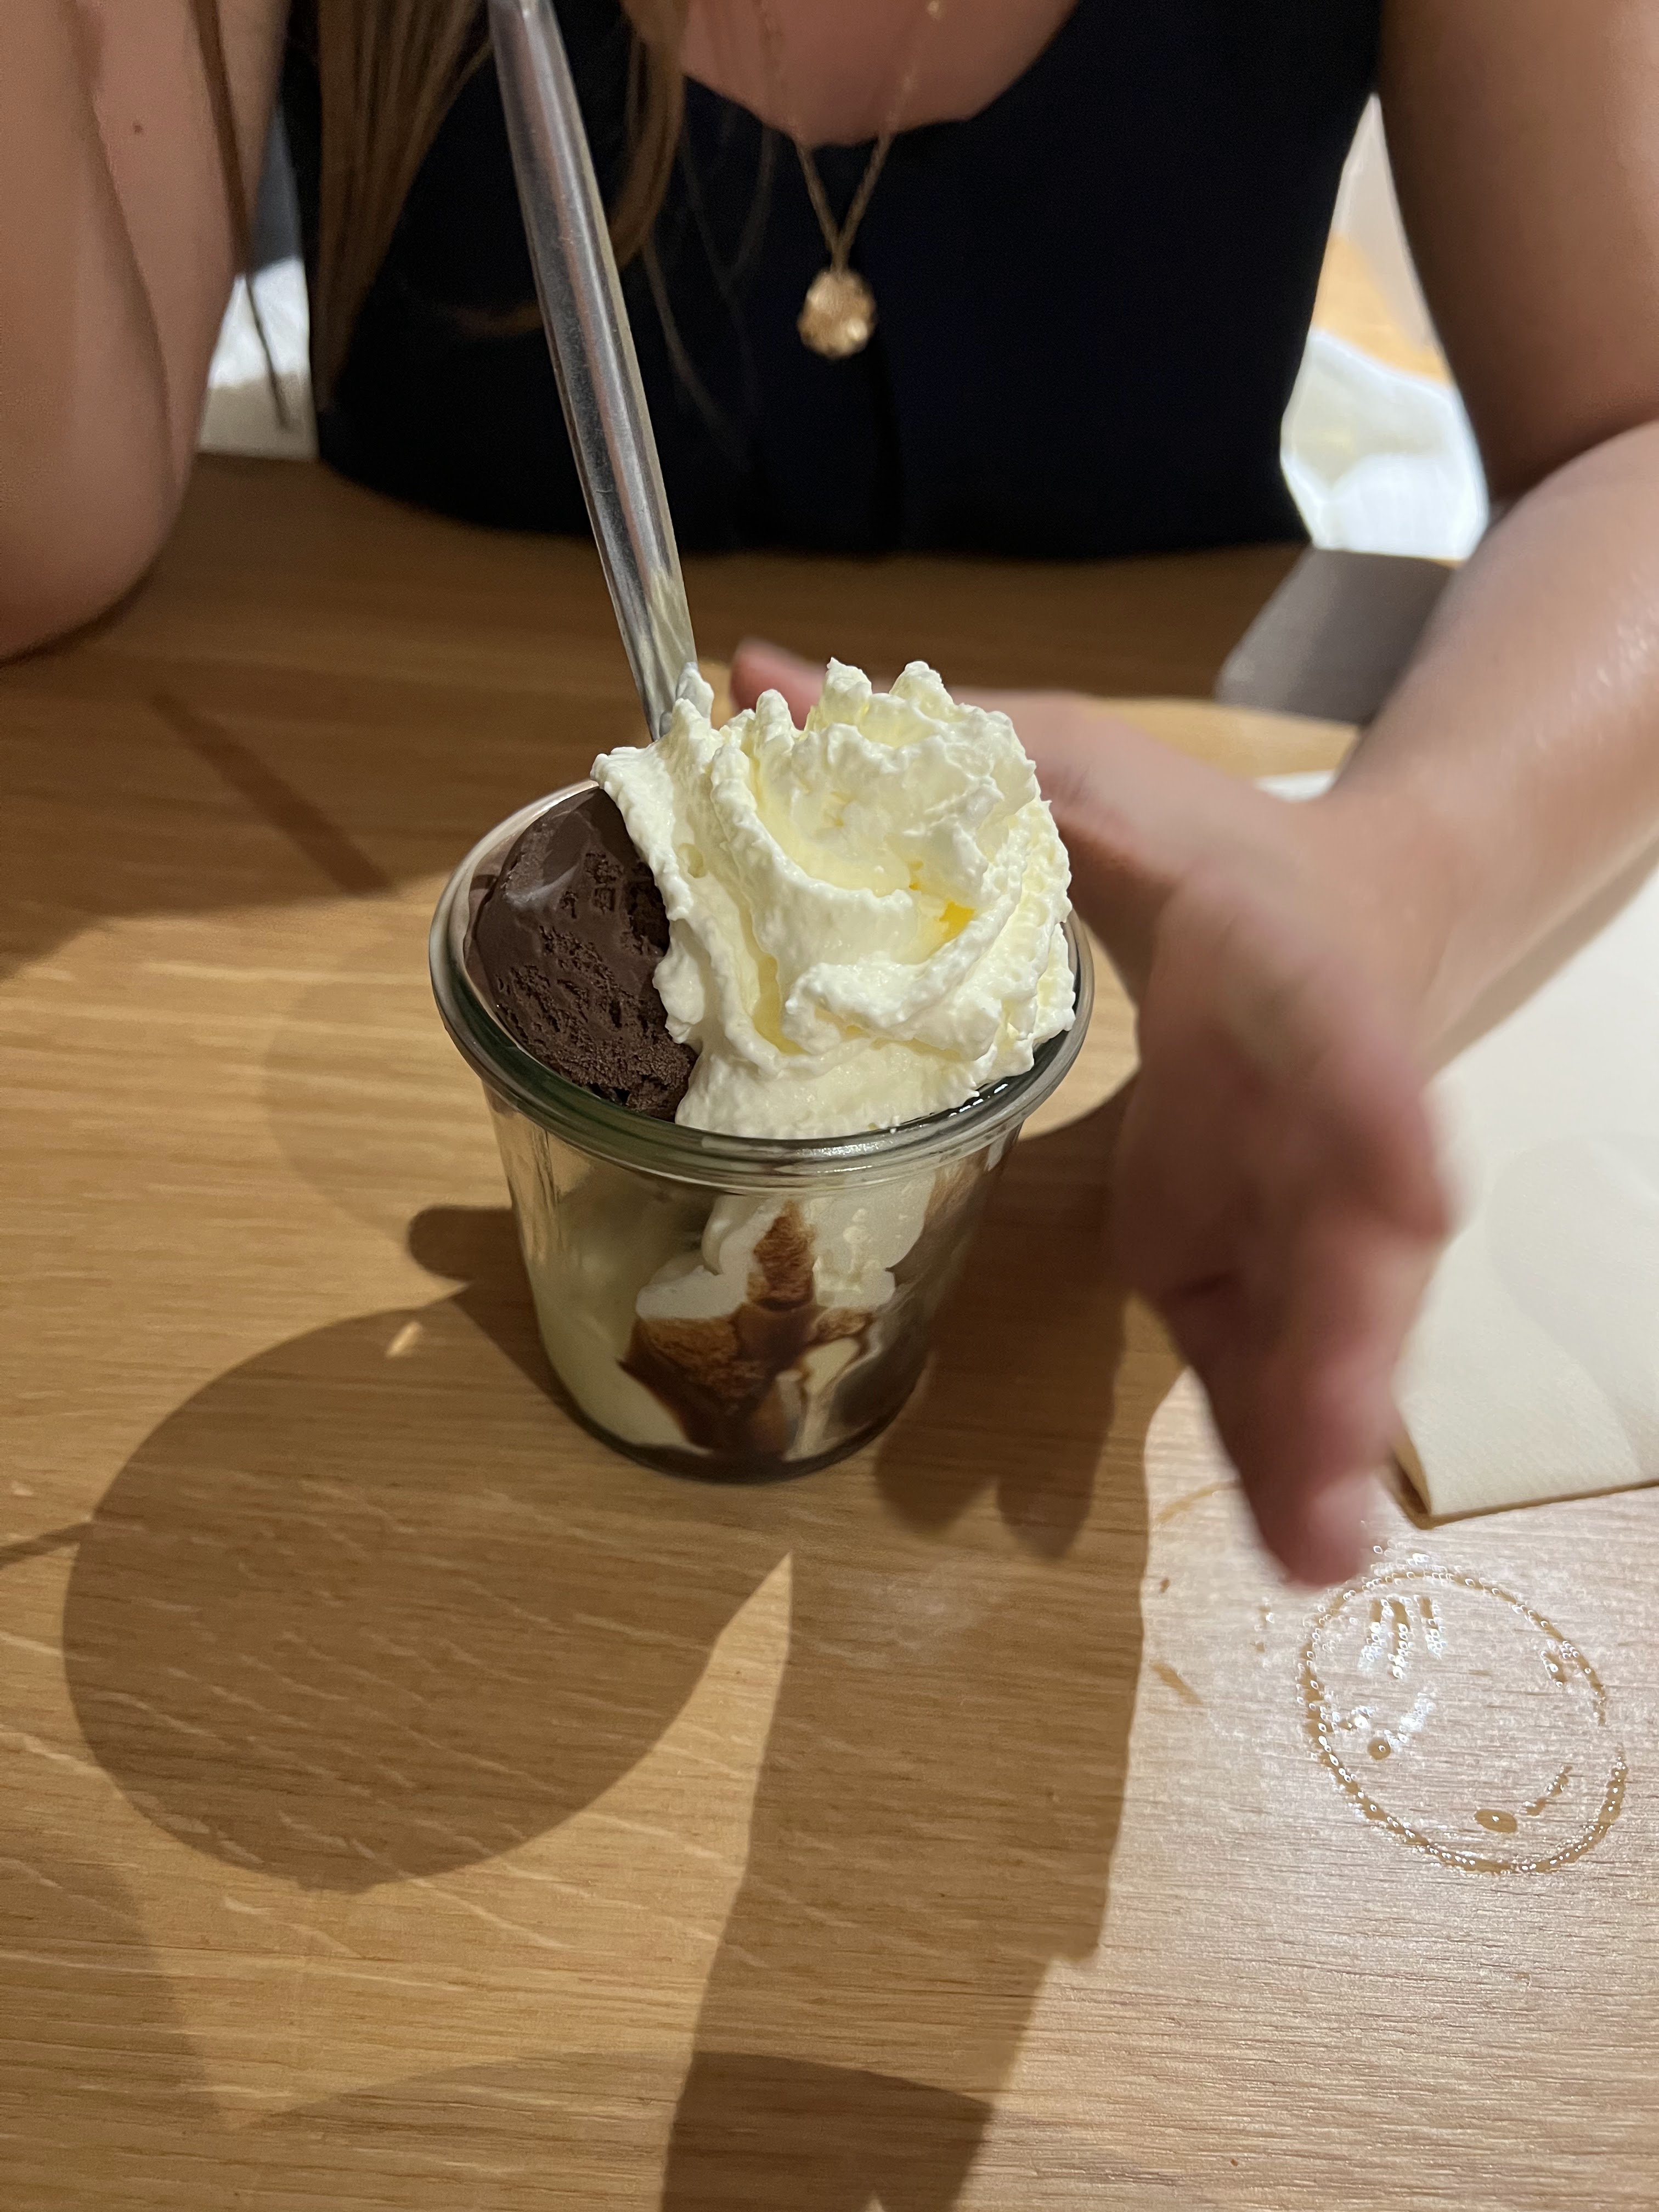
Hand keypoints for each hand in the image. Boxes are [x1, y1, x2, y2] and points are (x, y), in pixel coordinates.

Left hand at [731, 641, 1451, 1584]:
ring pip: (1321, 1317)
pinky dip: (1269, 1445)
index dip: (1365, 1102)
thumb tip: (743, 680)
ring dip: (1313, 1431)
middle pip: (1346, 1222)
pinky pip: (1263, 1351)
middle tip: (1331, 1445)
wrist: (1343, 919)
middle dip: (1341, 1333)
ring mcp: (1294, 1189)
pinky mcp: (1255, 1250)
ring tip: (1312, 1559)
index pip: (1330, 1023)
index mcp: (1270, 960)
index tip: (1402, 1183)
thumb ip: (937, 747)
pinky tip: (1285, 1553)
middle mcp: (1306, 1093)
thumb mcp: (1075, 765)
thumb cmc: (1207, 843)